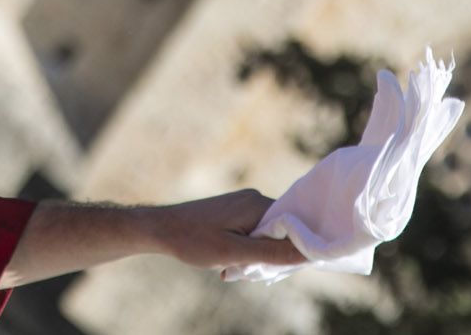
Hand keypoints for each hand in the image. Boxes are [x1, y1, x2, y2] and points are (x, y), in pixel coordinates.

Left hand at [150, 190, 306, 269]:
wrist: (161, 228)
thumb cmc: (194, 240)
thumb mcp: (235, 253)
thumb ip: (271, 253)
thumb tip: (309, 253)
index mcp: (258, 205)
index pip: (295, 228)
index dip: (291, 252)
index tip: (270, 268)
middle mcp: (255, 199)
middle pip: (282, 233)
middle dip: (269, 256)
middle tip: (245, 270)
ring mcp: (244, 204)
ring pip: (266, 235)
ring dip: (255, 255)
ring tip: (232, 266)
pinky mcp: (235, 211)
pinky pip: (253, 232)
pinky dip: (246, 249)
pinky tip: (228, 261)